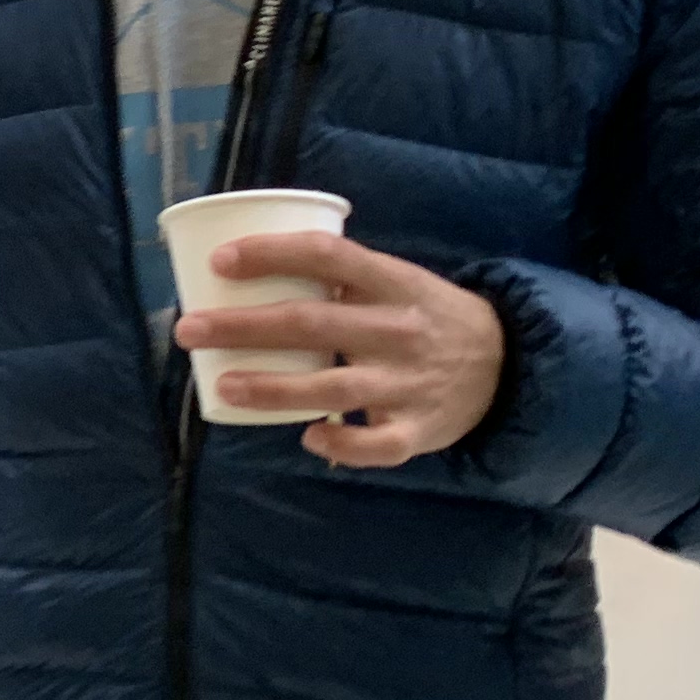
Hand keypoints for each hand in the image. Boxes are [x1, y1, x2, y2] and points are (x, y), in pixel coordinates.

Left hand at [172, 231, 507, 467]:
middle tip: (190, 329)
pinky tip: (307, 437)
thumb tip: (249, 268)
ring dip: (272, 388)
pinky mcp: (419, 430)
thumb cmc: (427, 316)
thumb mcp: (397, 281)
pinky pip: (376, 446)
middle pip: (313, 324)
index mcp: (395, 282)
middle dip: (243, 326)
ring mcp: (410, 384)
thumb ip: (341, 277)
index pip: (328, 256)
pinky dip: (341, 446)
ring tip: (222, 384)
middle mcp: (400, 330)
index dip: (272, 253)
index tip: (220, 260)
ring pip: (333, 388)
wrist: (509, 363)